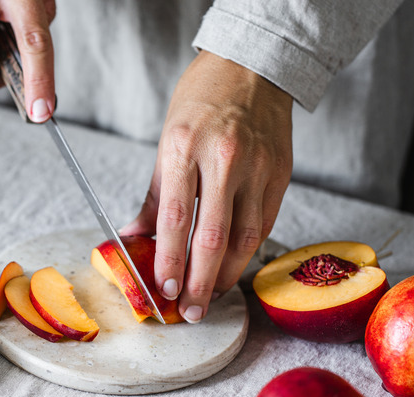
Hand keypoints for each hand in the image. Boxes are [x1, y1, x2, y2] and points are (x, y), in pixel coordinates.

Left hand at [120, 51, 292, 322]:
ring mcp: (257, 167)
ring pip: (245, 238)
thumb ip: (153, 196)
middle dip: (199, 282)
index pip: (175, 218)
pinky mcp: (281, 173)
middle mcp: (223, 159)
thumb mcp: (166, 141)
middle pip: (212, 237)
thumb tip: (132, 237)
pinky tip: (233, 267)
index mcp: (183, 148)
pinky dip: (248, 251)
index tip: (163, 291)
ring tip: (210, 296)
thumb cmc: (201, 101)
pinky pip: (265, 223)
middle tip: (190, 312)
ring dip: (227, 275)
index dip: (169, 261)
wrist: (252, 67)